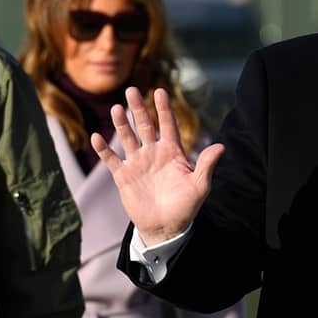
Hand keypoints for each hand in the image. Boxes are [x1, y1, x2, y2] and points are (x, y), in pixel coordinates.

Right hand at [92, 87, 223, 243]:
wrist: (165, 227)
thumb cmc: (185, 206)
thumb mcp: (199, 186)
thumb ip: (206, 165)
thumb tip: (221, 146)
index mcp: (172, 152)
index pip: (167, 125)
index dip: (164, 109)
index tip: (160, 91)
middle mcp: (153, 153)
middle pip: (144, 125)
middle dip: (138, 108)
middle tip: (131, 90)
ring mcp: (137, 163)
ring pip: (127, 138)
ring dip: (121, 124)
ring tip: (116, 108)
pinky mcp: (124, 176)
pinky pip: (112, 159)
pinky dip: (103, 149)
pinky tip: (96, 137)